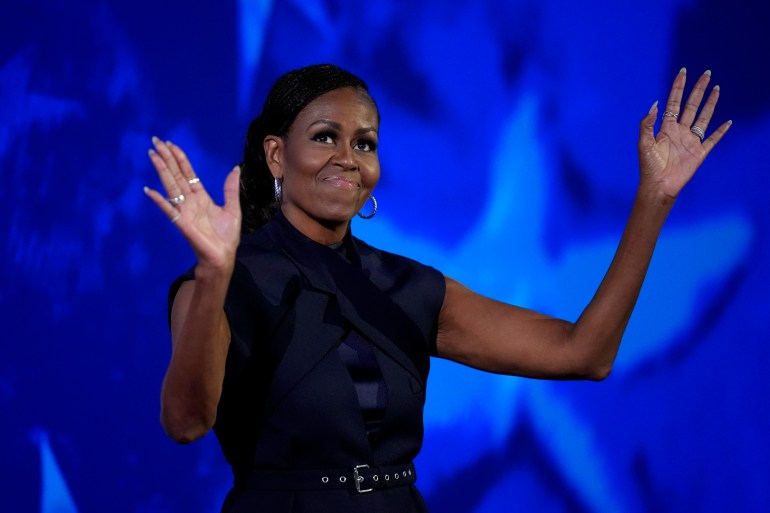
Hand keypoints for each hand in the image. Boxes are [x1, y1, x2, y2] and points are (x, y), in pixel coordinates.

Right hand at [144, 137, 240, 270]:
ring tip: (152, 155)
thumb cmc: (226, 235)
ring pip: (171, 186)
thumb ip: (231, 189)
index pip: (188, 173)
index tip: (171, 144)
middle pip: (176, 175)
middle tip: (156, 141)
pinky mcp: (182, 223)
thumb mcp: (233, 208)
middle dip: (166, 158)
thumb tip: (235, 168)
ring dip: (161, 171)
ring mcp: (184, 211)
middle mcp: (190, 200)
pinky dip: (159, 200)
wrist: (223, 256)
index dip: (180, 158)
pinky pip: (168, 209)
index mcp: (201, 196)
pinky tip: (149, 190)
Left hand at [638, 68, 730, 199]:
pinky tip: (728, 122)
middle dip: (698, 90)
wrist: (658, 186)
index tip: (683, 73)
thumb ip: (647, 123)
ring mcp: (691, 141)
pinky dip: (721, 131)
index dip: (678, 88)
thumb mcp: (643, 143)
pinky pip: (713, 139)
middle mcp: (680, 131)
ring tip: (717, 89)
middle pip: (691, 106)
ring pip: (703, 117)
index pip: (674, 103)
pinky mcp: (700, 153)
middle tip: (706, 74)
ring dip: (710, 103)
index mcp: (666, 128)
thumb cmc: (648, 166)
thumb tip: (655, 104)